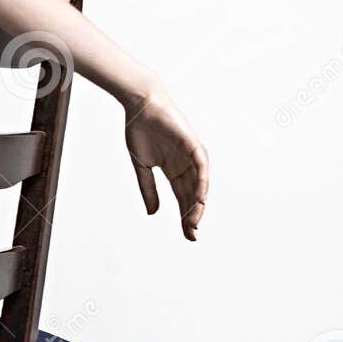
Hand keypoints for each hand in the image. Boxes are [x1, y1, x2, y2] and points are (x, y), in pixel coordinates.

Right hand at [123, 83, 208, 240]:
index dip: (184, 216)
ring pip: (199, 186)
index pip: (183, 198)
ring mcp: (191, 156)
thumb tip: (153, 213)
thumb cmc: (140, 130)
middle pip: (193, 196)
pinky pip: (202, 169)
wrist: (141, 106)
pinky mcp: (193, 146)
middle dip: (192, 216)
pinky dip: (202, 184)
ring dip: (198, 205)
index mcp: (174, 170)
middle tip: (191, 235)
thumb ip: (148, 188)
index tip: (186, 235)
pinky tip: (200, 200)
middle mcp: (186, 165)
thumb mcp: (142, 166)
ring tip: (194, 222)